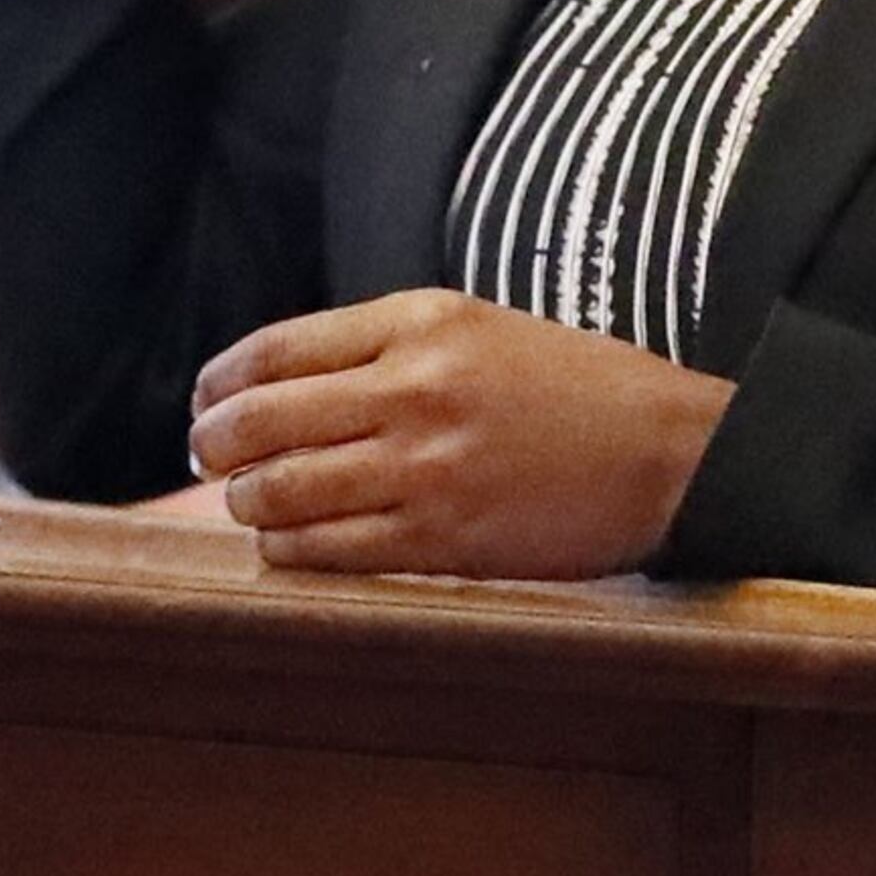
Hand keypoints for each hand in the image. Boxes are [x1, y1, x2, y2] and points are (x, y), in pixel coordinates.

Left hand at [186, 289, 733, 579]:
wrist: (668, 453)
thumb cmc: (572, 388)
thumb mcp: (475, 326)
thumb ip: (382, 347)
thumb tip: (279, 386)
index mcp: (419, 322)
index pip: (274, 351)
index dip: (220, 383)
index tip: (206, 402)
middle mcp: (414, 389)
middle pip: (260, 421)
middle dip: (216, 445)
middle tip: (211, 457)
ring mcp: (426, 468)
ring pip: (282, 493)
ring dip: (247, 503)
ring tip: (250, 504)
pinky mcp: (443, 539)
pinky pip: (330, 553)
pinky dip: (291, 552)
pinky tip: (291, 547)